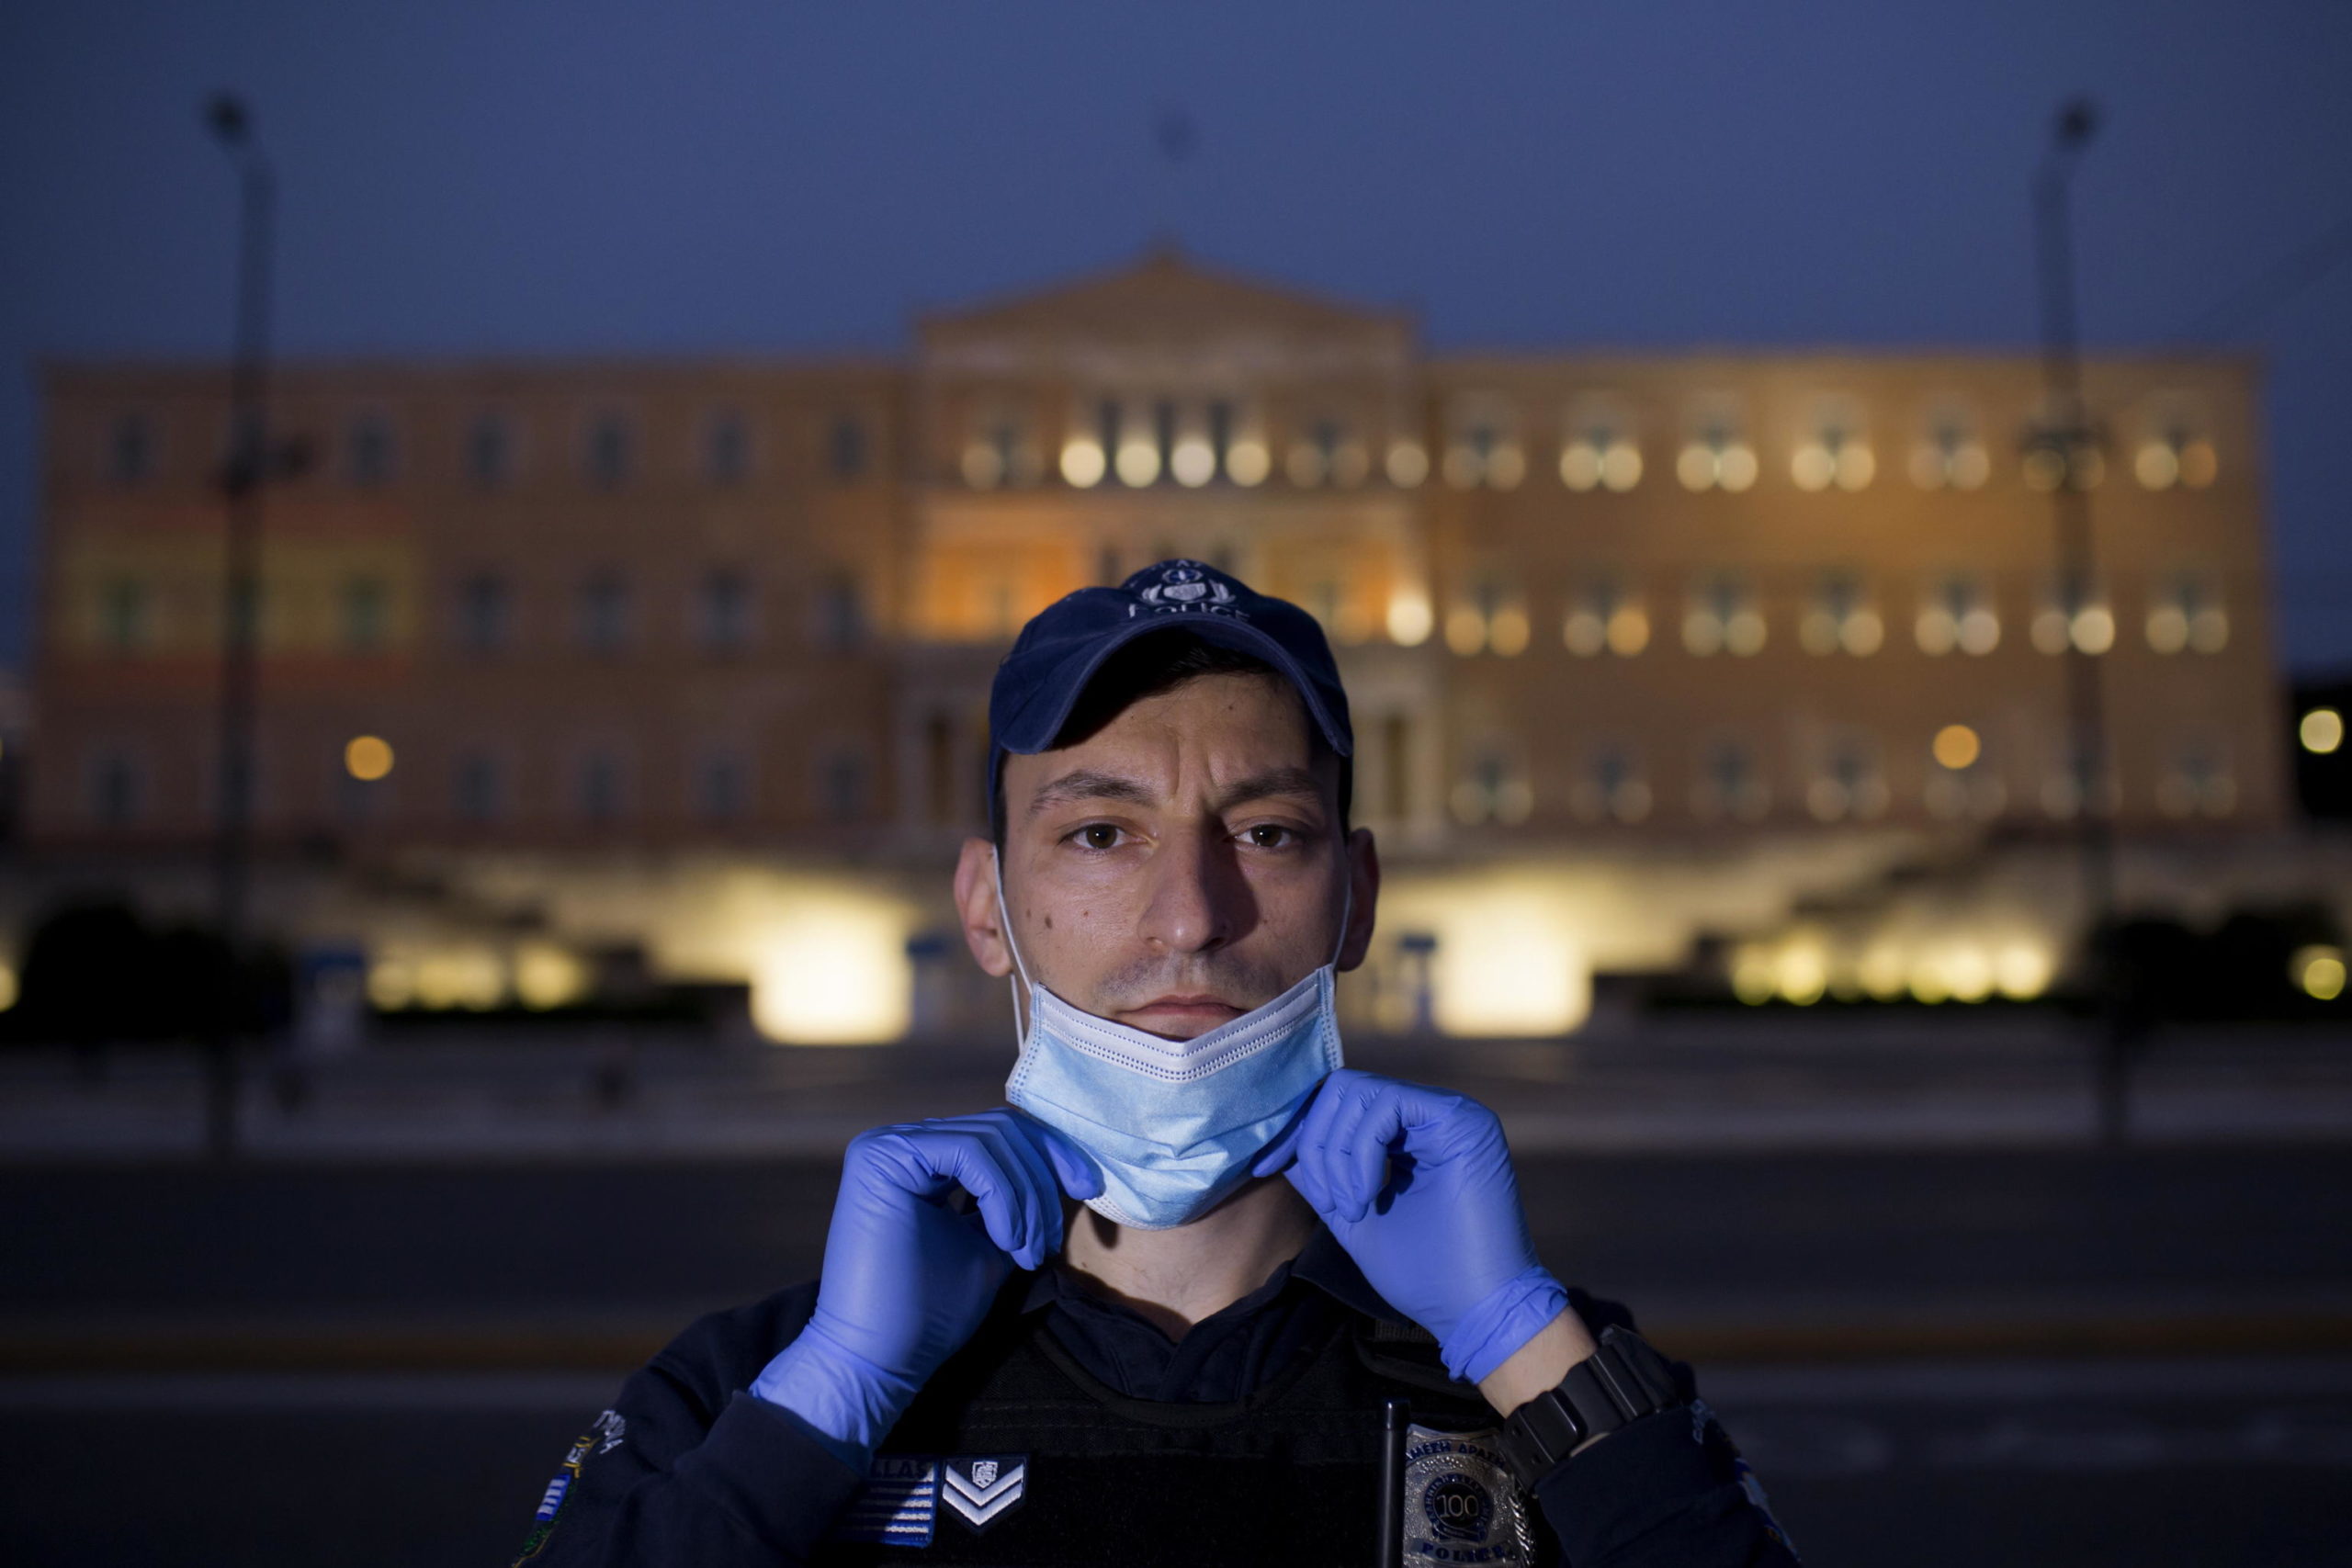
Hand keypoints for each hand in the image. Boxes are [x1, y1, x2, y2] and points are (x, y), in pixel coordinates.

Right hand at [752, 1109, 1098, 1464]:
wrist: (879, 1360)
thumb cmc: (930, 1312)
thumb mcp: (990, 1244)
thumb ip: (1014, 1202)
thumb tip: (1063, 1170)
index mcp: (923, 1159)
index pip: (1001, 1134)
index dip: (1052, 1156)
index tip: (1088, 1190)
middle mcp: (901, 1142)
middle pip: (1001, 1129)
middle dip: (1043, 1179)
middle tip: (1047, 1243)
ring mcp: (887, 1145)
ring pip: (991, 1140)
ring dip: (1025, 1198)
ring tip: (1027, 1253)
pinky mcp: (882, 1158)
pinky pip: (970, 1154)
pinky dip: (1003, 1196)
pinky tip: (1005, 1241)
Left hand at [1254, 1069, 1568, 1384]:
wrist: (1474, 1310)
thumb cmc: (1422, 1272)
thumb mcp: (1351, 1213)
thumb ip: (1321, 1174)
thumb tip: (1282, 1141)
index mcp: (1407, 1133)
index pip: (1337, 1101)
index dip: (1297, 1129)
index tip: (1264, 1166)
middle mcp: (1429, 1113)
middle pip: (1342, 1087)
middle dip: (1316, 1142)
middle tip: (1327, 1200)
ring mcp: (1449, 1111)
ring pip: (1359, 1092)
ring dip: (1338, 1153)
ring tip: (1350, 1208)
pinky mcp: (1461, 1119)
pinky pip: (1387, 1105)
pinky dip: (1362, 1151)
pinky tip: (1366, 1197)